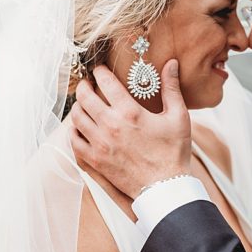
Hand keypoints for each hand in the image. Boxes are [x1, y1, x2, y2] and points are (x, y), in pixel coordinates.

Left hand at [69, 59, 191, 197]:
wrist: (165, 188)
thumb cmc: (173, 152)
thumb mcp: (178, 117)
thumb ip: (172, 88)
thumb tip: (171, 63)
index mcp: (130, 113)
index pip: (105, 82)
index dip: (99, 71)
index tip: (99, 69)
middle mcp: (110, 126)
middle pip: (84, 97)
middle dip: (84, 86)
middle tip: (87, 83)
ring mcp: (100, 144)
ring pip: (76, 117)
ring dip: (77, 106)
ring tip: (83, 103)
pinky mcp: (95, 160)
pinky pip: (74, 141)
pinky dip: (73, 130)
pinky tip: (79, 127)